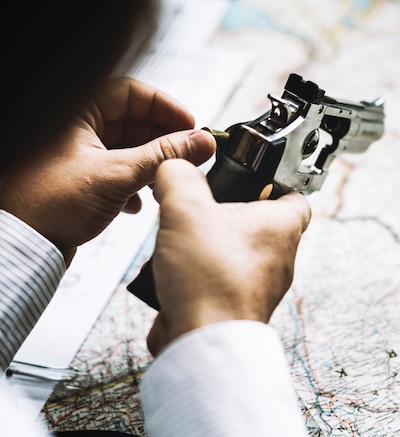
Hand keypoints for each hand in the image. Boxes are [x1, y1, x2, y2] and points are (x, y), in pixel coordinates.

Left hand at [0, 77, 214, 263]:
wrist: (22, 246)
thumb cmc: (50, 204)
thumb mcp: (117, 175)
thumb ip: (164, 156)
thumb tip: (202, 142)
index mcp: (76, 112)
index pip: (132, 93)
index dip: (165, 107)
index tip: (192, 126)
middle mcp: (76, 128)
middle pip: (134, 121)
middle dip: (162, 140)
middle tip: (188, 156)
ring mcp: (79, 154)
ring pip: (128, 148)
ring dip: (151, 165)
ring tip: (163, 182)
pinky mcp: (82, 179)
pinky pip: (118, 171)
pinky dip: (134, 184)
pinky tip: (137, 204)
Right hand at [145, 159, 310, 355]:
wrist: (202, 339)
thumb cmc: (210, 279)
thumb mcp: (186, 209)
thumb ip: (179, 177)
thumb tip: (175, 167)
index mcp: (281, 226)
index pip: (296, 194)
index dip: (275, 181)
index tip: (251, 175)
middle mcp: (278, 256)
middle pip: (258, 222)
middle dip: (228, 212)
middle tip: (204, 206)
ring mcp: (260, 282)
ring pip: (237, 250)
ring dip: (210, 242)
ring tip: (185, 237)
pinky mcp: (238, 302)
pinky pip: (222, 277)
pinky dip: (202, 271)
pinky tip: (177, 268)